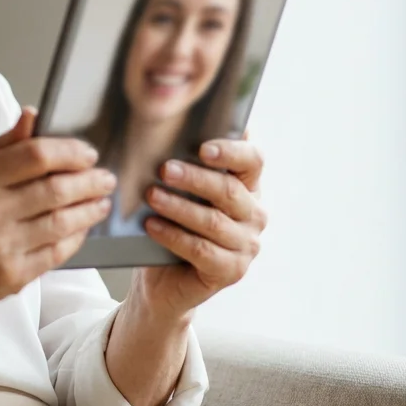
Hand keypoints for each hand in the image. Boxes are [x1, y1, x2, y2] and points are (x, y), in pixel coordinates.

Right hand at [0, 108, 116, 310]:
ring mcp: (0, 246)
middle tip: (105, 177)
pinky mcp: (13, 275)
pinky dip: (77, 236)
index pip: (34, 155)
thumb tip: (32, 115)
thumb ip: (2, 145)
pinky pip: (58, 252)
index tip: (87, 153)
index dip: (69, 151)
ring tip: (101, 201)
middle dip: (90, 181)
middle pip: (55, 189)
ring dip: (90, 209)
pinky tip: (83, 226)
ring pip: (62, 222)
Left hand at [130, 136, 266, 321]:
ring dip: (179, 207)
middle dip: (195, 178)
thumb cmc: (174, 225)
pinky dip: (173, 236)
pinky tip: (152, 225)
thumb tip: (177, 125)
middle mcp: (254, 215)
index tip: (203, 148)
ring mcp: (246, 245)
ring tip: (151, 195)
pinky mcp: (231, 271)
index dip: (231, 151)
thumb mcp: (182, 192)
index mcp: (248, 187)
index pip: (253, 161)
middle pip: (229, 190)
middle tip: (164, 170)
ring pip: (213, 221)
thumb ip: (188, 162)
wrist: (163, 280)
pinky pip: (201, 250)